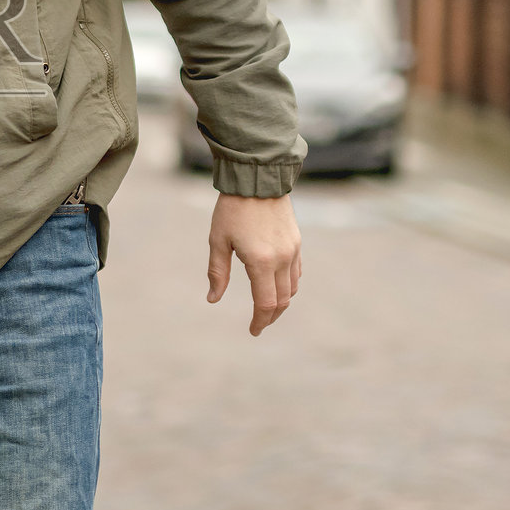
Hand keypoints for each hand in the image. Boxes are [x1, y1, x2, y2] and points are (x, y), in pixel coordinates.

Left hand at [207, 193, 301, 336]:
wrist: (257, 178)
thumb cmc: (232, 208)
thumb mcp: (218, 240)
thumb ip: (217, 272)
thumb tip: (213, 299)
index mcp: (260, 261)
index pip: (265, 304)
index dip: (260, 321)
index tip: (253, 331)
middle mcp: (282, 259)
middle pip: (282, 300)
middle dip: (271, 316)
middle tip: (259, 324)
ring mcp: (293, 250)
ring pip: (292, 288)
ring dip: (281, 302)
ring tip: (266, 308)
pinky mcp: (297, 242)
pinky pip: (297, 272)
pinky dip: (288, 285)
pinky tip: (276, 285)